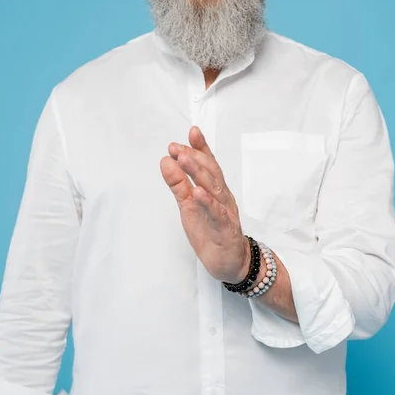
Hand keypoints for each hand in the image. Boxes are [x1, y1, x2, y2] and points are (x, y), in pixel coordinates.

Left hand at [160, 126, 249, 283]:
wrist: (229, 262)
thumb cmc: (210, 232)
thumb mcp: (189, 205)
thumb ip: (179, 184)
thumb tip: (165, 161)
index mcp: (214, 190)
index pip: (209, 164)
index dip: (200, 148)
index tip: (191, 132)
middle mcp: (222, 197)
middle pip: (210, 172)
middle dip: (194, 157)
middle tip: (176, 147)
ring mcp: (225, 212)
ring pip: (214, 189)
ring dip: (198, 173)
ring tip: (183, 160)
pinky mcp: (225, 230)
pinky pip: (217, 214)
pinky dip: (208, 203)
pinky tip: (198, 193)